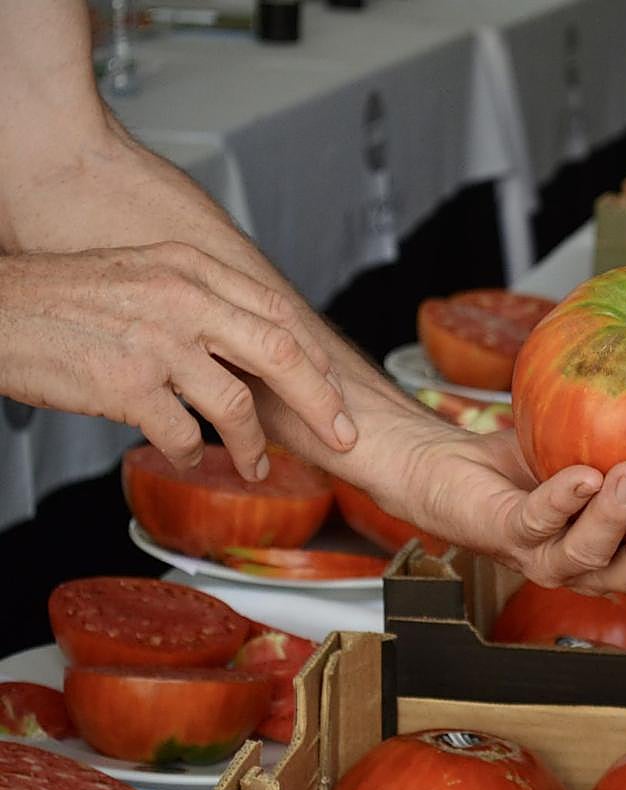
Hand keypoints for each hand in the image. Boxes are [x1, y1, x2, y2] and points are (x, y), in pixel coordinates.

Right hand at [0, 243, 354, 479]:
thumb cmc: (65, 298)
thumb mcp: (145, 274)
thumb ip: (199, 298)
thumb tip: (248, 334)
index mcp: (191, 269)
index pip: (278, 312)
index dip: (314, 356)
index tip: (334, 387)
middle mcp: (183, 300)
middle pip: (281, 354)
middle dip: (321, 403)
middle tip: (341, 434)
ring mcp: (157, 343)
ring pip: (237, 404)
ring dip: (255, 445)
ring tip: (257, 464)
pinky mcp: (128, 385)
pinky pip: (183, 434)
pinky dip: (194, 455)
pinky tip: (192, 459)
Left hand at [411, 429, 625, 592]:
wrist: (454, 466)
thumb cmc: (539, 455)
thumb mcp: (606, 429)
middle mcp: (596, 565)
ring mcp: (549, 557)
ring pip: (592, 558)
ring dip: (617, 519)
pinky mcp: (507, 536)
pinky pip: (538, 523)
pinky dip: (562, 499)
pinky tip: (583, 472)